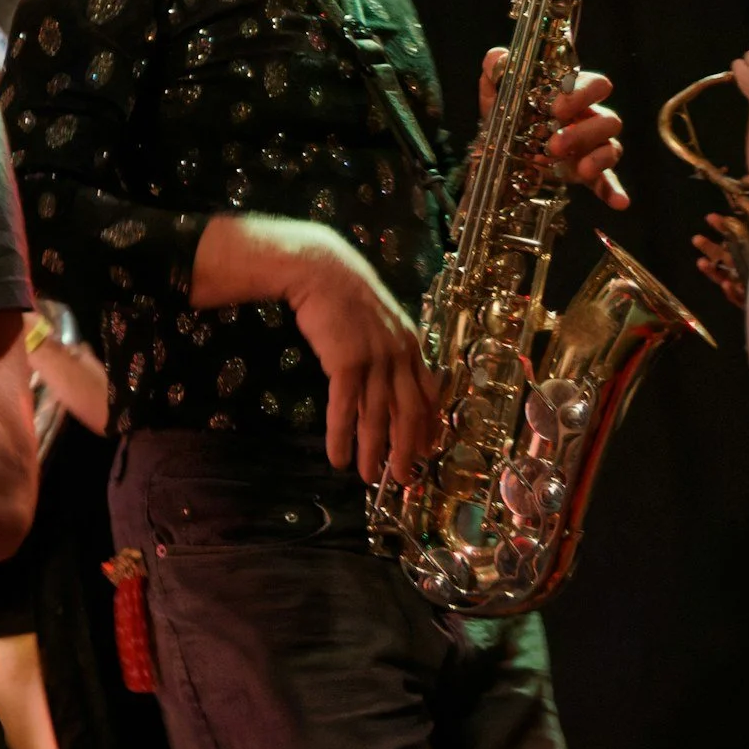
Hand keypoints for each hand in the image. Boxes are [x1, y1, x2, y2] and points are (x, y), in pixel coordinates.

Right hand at [275, 223, 436, 482]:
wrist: (320, 269)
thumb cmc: (344, 292)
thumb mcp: (377, 320)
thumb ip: (387, 348)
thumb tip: (385, 376)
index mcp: (410, 346)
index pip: (428, 396)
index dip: (428, 427)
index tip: (426, 452)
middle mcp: (400, 355)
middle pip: (408, 413)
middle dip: (406, 450)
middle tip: (401, 479)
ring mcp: (375, 359)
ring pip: (377, 416)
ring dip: (372, 451)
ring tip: (365, 476)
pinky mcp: (347, 362)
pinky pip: (345, 408)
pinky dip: (341, 436)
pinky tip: (337, 456)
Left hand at [477, 48, 627, 208]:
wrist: (501, 152)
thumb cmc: (510, 116)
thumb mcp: (498, 95)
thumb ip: (497, 72)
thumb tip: (496, 58)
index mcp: (573, 96)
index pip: (595, 85)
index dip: (581, 93)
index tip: (556, 106)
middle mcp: (589, 118)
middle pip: (609, 118)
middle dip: (584, 130)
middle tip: (554, 142)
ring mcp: (592, 147)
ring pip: (612, 146)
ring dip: (595, 158)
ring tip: (574, 169)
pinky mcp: (588, 173)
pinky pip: (608, 180)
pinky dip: (614, 190)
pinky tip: (619, 202)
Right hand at [692, 213, 748, 307]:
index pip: (737, 238)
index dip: (723, 228)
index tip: (711, 217)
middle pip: (724, 257)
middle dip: (709, 248)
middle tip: (696, 239)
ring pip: (724, 278)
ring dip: (712, 270)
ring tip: (701, 262)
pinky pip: (740, 299)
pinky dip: (733, 292)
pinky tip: (728, 285)